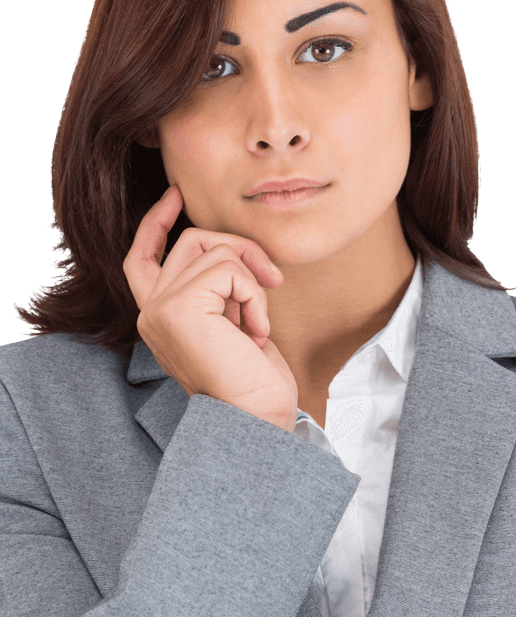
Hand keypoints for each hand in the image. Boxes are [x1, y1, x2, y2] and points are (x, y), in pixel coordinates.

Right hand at [123, 185, 298, 432]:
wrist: (256, 420)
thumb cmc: (253, 383)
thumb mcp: (233, 325)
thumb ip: (219, 291)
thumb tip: (231, 251)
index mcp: (159, 318)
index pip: (141, 258)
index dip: (156, 223)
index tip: (176, 196)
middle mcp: (150, 312)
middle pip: (191, 242)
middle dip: (241, 249)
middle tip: (273, 279)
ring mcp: (160, 309)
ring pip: (214, 250)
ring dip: (252, 281)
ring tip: (258, 323)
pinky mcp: (179, 308)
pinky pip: (228, 268)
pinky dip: (254, 295)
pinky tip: (257, 333)